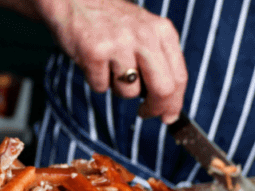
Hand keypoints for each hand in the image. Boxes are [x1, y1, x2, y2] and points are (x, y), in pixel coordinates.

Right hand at [0, 0, 187, 123]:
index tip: (168, 116)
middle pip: (163, 89)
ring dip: (117, 88)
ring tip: (109, 67)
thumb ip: (158, 60)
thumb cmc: (110, 20)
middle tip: (145, 113)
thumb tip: (168, 103)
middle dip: (155, 108)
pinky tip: (94, 62)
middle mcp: (145, 36)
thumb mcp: (144, 31)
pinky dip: (95, 80)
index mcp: (162, 31)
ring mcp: (120, 44)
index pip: (179, 76)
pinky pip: (100, 87)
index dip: (175, 103)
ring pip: (128, 92)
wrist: (75, 0)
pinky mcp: (95, 53)